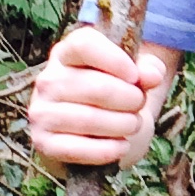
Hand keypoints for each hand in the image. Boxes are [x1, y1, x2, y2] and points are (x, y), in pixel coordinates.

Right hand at [27, 28, 170, 170]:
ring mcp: (42, 112)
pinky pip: (79, 149)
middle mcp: (48, 80)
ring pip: (90, 119)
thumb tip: (152, 75)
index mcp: (67, 53)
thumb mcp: (133, 77)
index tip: (136, 77)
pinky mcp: (43, 143)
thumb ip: (147, 68)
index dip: (115, 60)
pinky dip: (109, 150)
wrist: (93, 136)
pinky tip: (121, 146)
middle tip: (139, 105)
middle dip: (131, 100)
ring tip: (133, 124)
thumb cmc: (115, 98)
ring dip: (124, 125)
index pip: (84, 45)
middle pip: (97, 87)